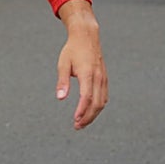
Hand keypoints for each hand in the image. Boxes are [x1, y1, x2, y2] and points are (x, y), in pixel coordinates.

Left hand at [56, 0, 107, 129]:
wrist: (87, 37)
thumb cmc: (72, 50)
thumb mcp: (63, 64)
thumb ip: (62, 82)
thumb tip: (60, 98)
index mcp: (87, 74)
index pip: (86, 97)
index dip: (81, 110)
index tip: (75, 120)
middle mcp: (98, 77)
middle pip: (96, 104)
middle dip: (87, 117)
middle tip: (77, 126)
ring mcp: (103, 78)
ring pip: (102, 102)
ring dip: (93, 114)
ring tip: (82, 122)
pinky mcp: (104, 78)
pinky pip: (104, 96)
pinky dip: (98, 107)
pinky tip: (90, 112)